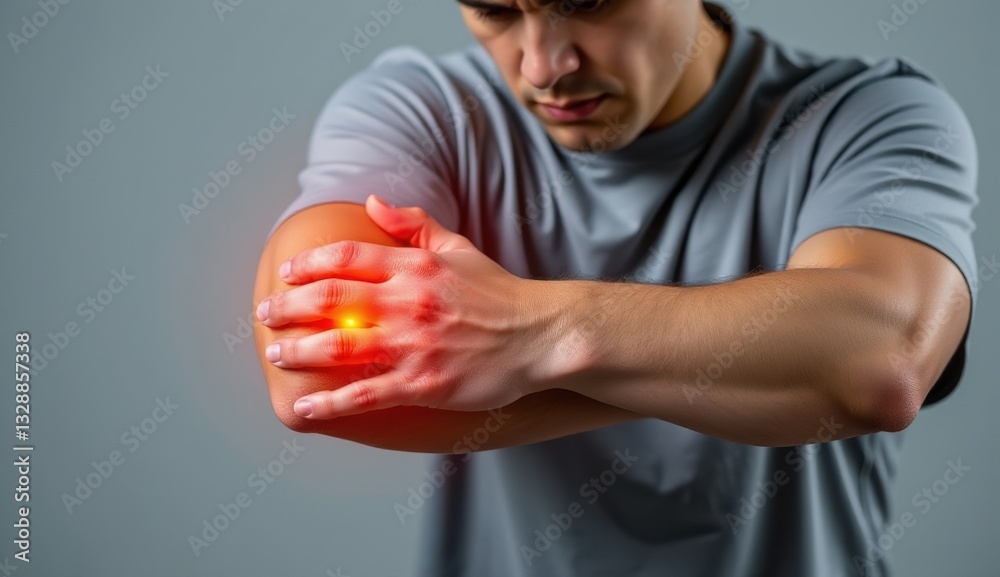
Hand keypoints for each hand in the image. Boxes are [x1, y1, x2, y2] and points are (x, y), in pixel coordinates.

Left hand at [256, 194, 555, 419]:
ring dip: (299, 351)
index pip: (346, 257)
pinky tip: (304, 406)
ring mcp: (414, 345)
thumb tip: (372, 201)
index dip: (308, 264)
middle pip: (331, 300)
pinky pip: (365, 395)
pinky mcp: (423, 384)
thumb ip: (413, 225)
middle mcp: (408, 302)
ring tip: (276, 354)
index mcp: (414, 267)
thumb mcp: (458, 247)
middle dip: (289, 307)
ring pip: (339, 346)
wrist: (540, 335)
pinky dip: (329, 403)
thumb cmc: (499, 292)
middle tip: (266, 315)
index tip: (286, 273)